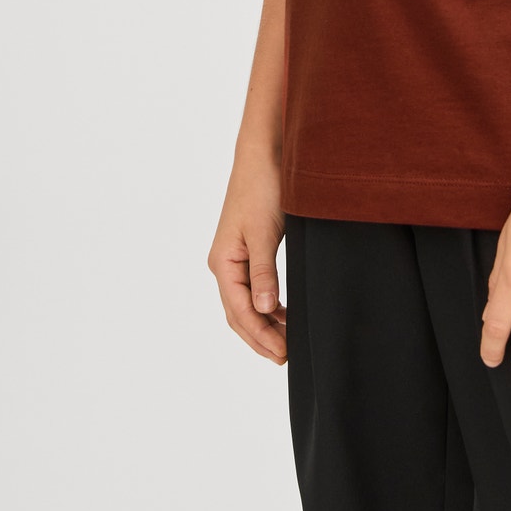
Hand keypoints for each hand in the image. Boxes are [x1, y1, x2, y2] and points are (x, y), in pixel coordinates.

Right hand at [207, 143, 287, 364]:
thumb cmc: (262, 188)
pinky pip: (253, 288)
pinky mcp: (248, 249)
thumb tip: (265, 310)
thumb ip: (264, 273)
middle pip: (239, 313)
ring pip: (246, 303)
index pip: (240, 312)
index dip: (261, 336)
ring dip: (265, 324)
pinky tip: (283, 312)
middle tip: (286, 356)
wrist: (264, 155)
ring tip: (288, 340)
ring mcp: (235, 257)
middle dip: (261, 337)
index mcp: (223, 263)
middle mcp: (225, 264)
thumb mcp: (265, 232)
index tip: (284, 353)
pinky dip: (267, 305)